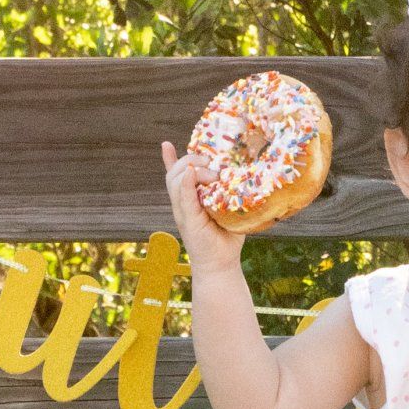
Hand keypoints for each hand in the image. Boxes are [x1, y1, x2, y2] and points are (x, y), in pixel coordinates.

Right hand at [161, 139, 245, 274]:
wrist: (221, 264)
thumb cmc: (227, 236)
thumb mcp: (227, 209)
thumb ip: (227, 193)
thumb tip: (243, 174)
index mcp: (188, 199)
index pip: (174, 174)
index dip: (169, 158)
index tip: (166, 143)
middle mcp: (182, 203)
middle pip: (174, 172)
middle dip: (189, 159)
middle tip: (209, 160)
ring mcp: (183, 211)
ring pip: (176, 180)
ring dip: (191, 168)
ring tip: (207, 168)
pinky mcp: (189, 220)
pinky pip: (183, 197)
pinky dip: (186, 184)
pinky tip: (190, 172)